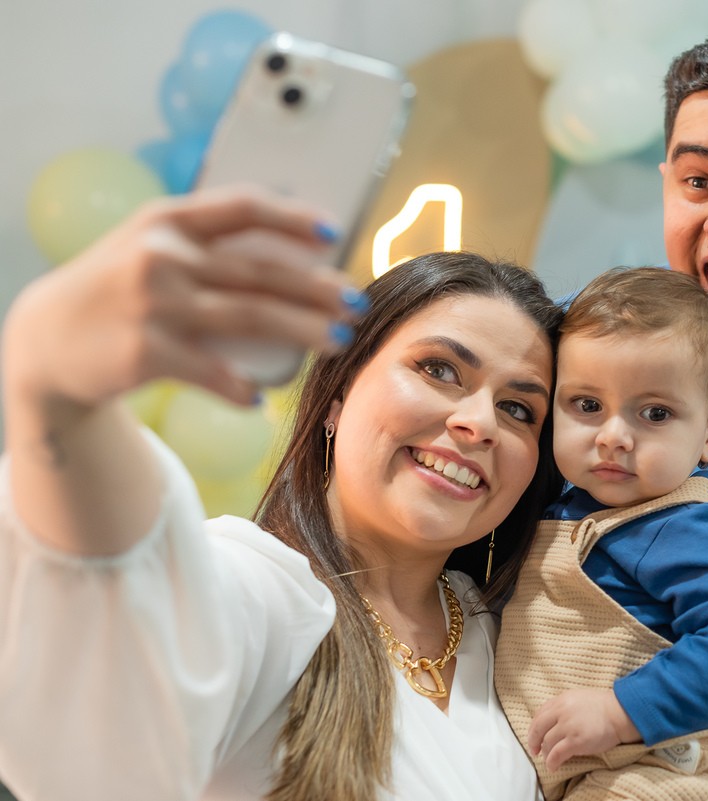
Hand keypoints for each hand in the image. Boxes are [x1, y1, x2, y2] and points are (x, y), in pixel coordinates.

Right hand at [3, 185, 359, 409]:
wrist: (45, 340)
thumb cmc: (117, 290)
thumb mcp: (148, 247)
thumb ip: (205, 244)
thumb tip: (292, 257)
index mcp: (167, 220)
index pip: (242, 207)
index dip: (293, 217)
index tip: (334, 235)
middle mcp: (161, 254)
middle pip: (260, 271)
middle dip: (318, 289)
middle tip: (357, 303)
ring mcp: (153, 302)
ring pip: (250, 316)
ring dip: (303, 331)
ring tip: (337, 342)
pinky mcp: (146, 350)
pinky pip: (211, 371)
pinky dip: (239, 386)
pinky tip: (259, 396)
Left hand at [528, 688, 640, 772]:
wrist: (621, 713)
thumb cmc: (604, 707)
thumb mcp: (579, 698)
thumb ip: (564, 706)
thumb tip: (552, 720)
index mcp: (562, 699)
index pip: (540, 714)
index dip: (534, 727)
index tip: (534, 736)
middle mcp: (562, 711)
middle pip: (539, 728)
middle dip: (533, 741)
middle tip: (534, 750)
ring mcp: (568, 726)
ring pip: (547, 743)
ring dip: (546, 753)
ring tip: (548, 759)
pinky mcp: (575, 741)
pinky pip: (556, 754)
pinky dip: (552, 762)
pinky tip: (553, 766)